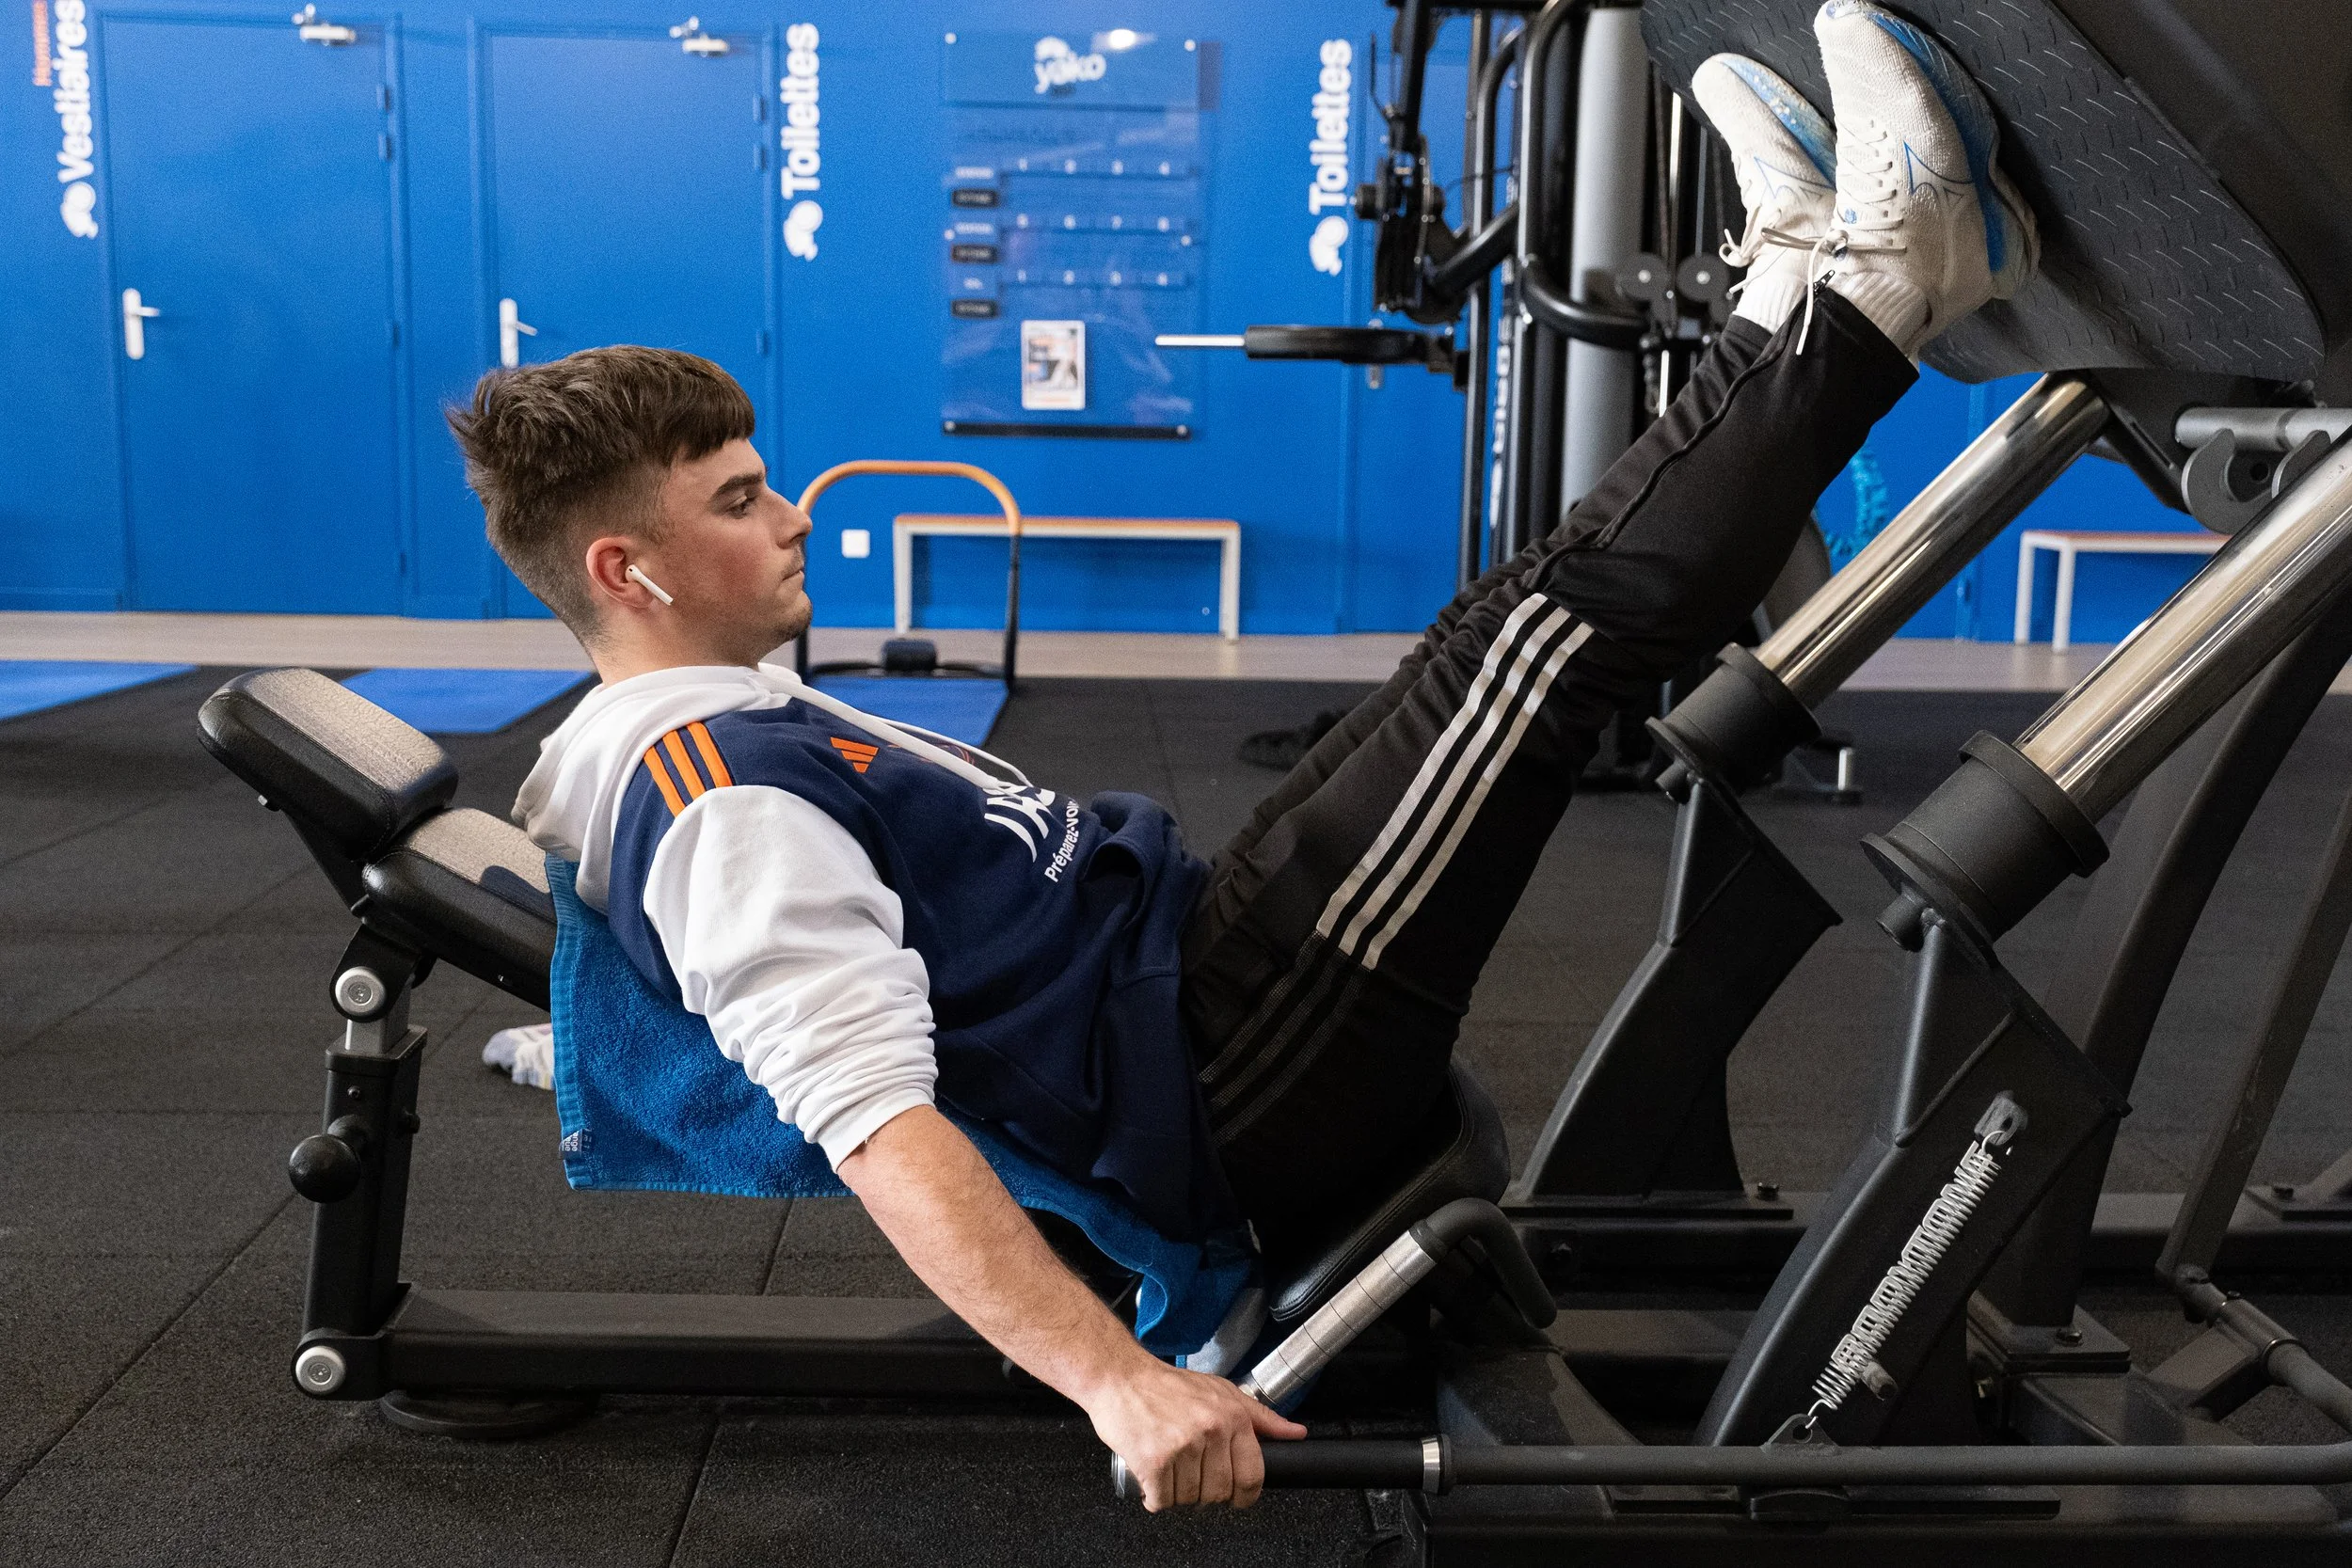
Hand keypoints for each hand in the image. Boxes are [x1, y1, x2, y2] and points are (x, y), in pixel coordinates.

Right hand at [1082, 1357, 1306, 1510]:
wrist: (1120, 1377)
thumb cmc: (1167, 1385)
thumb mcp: (1221, 1392)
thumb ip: (1260, 1417)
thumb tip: (1296, 1434)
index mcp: (1231, 1416)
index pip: (1252, 1475)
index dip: (1244, 1494)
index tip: (1235, 1495)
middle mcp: (1210, 1431)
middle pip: (1219, 1492)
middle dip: (1204, 1491)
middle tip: (1190, 1472)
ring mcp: (1181, 1447)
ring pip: (1190, 1499)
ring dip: (1177, 1492)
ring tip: (1168, 1466)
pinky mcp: (1153, 1461)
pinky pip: (1162, 1500)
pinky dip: (1155, 1497)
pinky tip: (1152, 1476)